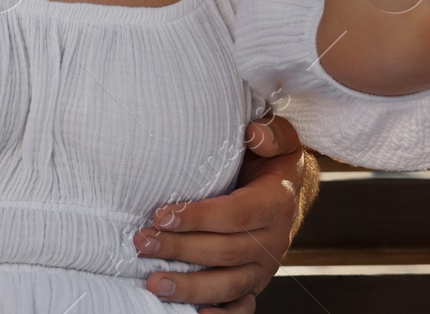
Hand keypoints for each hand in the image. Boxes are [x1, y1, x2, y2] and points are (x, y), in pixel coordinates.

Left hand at [135, 116, 313, 311]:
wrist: (288, 189)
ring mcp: (264, 266)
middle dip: (180, 249)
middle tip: (142, 243)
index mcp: (275, 204)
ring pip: (228, 284)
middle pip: (224, 251)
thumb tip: (254, 133)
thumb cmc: (270, 160)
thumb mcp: (279, 139)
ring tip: (153, 283)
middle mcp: (273, 240)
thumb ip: (272, 133)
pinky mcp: (255, 282)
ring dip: (190, 287)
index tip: (161, 214)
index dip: (197, 217)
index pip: (234, 215)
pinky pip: (243, 306)